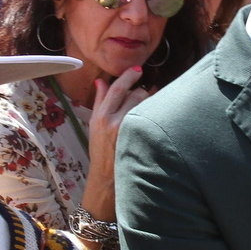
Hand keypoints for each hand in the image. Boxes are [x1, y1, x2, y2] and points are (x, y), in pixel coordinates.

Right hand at [78, 67, 148, 223]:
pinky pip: (152, 118)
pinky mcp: (141, 140)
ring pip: (146, 105)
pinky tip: (156, 117)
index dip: (128, 76)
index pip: (117, 88)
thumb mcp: (94, 125)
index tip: (137, 70)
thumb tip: (101, 81)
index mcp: (101, 117)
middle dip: (142, 91)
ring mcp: (129, 132)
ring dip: (150, 101)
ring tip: (150, 106)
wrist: (107, 179)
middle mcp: (114, 123)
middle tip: (144, 93)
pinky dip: (154, 114)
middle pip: (136, 95)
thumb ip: (99, 101)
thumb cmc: (100, 152)